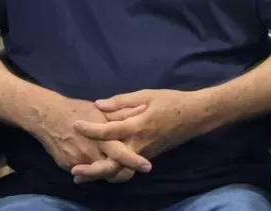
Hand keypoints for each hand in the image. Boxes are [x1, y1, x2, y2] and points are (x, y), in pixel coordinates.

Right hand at [31, 96, 150, 183]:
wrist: (47, 117)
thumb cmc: (78, 110)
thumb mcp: (101, 111)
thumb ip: (122, 113)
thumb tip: (143, 109)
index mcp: (101, 138)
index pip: (121, 154)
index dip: (135, 161)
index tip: (148, 166)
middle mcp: (91, 153)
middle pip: (111, 170)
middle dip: (124, 173)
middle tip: (135, 170)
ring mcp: (78, 162)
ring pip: (99, 173)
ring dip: (109, 171)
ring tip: (119, 165)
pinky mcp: (68, 166)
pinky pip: (86, 172)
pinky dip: (94, 169)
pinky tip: (100, 162)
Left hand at [71, 88, 208, 178]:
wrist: (197, 116)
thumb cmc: (172, 102)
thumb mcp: (148, 95)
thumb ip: (122, 101)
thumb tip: (98, 105)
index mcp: (138, 126)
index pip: (110, 131)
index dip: (91, 129)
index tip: (75, 125)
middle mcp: (140, 144)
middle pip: (113, 163)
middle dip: (93, 169)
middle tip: (74, 170)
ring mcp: (144, 153)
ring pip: (120, 171)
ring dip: (101, 175)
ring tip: (82, 176)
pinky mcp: (148, 155)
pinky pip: (128, 167)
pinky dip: (113, 171)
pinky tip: (101, 168)